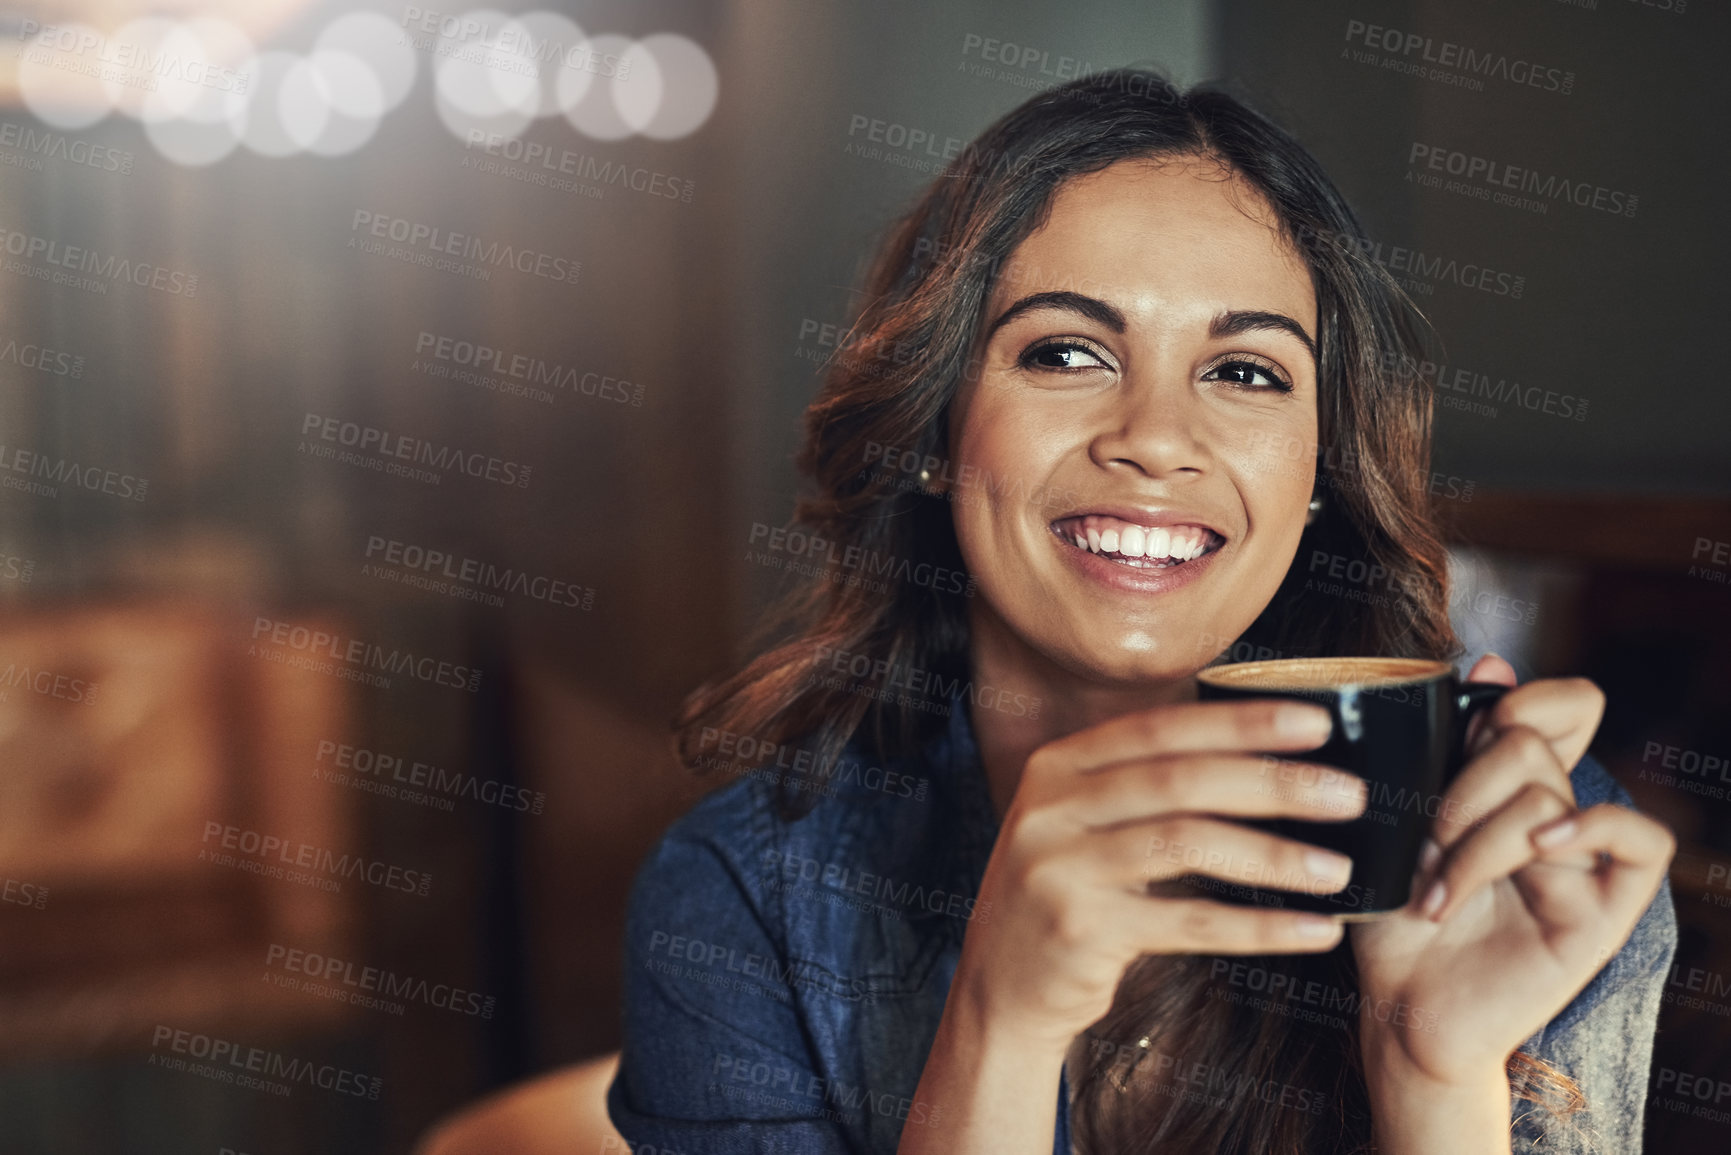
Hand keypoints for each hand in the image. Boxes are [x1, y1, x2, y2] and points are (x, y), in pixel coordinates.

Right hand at [949, 698, 1368, 1054]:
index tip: (1317, 722)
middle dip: (1273, 783)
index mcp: (1059, 766)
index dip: (1240, 722)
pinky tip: (1312, 929)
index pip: (1161, 729)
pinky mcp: (1081, 930)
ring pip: (1186, 844)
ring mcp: (1059, 867)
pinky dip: (1259, 927)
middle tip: (1347, 794)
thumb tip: (1260, 752)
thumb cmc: (1069, 895)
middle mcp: (1051, 807)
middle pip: (1180, 780)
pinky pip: (1189, 923)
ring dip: (1274, 856)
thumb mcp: (1085, 824)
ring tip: (1339, 870)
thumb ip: (1145, 786)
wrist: (1001, 986)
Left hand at [1350, 656, 1675, 1087]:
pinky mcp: (1603, 914)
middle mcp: (1558, 817)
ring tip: (1435, 890)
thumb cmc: (1391, 915)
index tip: (1457, 741)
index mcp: (1515, 788)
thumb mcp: (1400, 818)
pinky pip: (1641, 843)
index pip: (1564, 702)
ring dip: (1472, 839)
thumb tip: (1491, 661)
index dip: (1518, 700)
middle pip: (1529, 740)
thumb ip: (1446, 743)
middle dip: (1458, 786)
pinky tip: (1540, 850)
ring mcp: (1584, 864)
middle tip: (1423, 843)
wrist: (1397, 1009)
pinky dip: (1589, 827)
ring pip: (1544, 792)